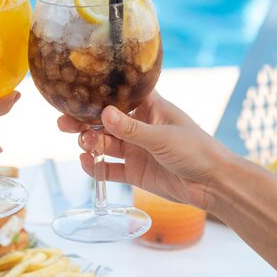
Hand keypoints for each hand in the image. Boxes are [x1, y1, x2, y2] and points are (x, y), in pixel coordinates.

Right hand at [57, 91, 228, 209]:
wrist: (213, 184)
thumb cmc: (196, 150)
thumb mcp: (162, 137)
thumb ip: (131, 129)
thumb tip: (103, 114)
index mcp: (151, 107)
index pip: (121, 94)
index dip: (99, 92)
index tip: (77, 92)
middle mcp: (140, 126)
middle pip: (106, 121)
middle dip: (85, 121)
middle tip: (64, 122)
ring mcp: (137, 149)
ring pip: (105, 144)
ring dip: (90, 143)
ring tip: (82, 144)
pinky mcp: (136, 172)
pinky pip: (110, 168)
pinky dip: (97, 167)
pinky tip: (85, 163)